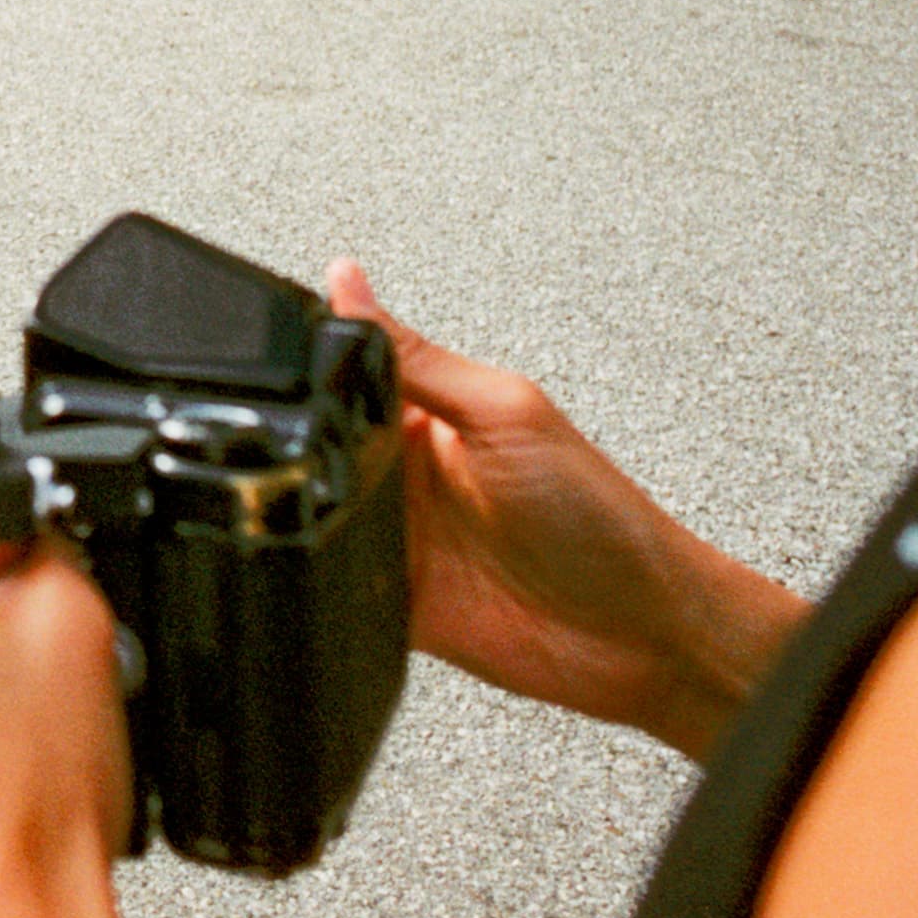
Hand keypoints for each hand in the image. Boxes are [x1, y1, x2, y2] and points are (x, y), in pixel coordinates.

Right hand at [326, 262, 805, 757]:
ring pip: (310, 504)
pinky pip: (327, 575)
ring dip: (303, 500)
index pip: (348, 368)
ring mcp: (397, 535)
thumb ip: (420, 359)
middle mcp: (408, 470)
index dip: (312, 357)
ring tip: (311, 493)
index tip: (276, 349)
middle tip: (292, 432)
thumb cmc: (603, 518)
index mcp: (432, 410)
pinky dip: (315, 565)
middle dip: (297, 433)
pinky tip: (323, 552)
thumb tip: (350, 283)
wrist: (642, 633)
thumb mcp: (506, 413)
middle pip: (317, 436)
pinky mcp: (389, 596)